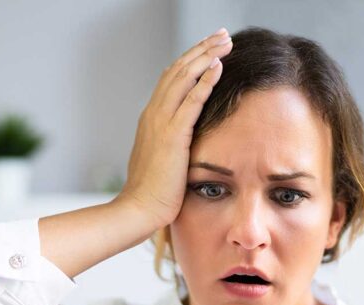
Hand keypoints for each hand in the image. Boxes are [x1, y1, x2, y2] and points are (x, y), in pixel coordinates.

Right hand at [115, 26, 233, 235]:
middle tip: (222, 35)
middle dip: (201, 49)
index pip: (171, 79)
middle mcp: (153, 114)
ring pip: (184, 78)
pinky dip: (205, 81)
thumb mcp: (162, 161)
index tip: (209, 50)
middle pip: (178, 70)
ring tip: (225, 43)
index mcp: (151, 119)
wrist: (138, 209)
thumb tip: (184, 144)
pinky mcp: (172, 136)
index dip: (191, 61)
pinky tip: (219, 67)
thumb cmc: (152, 193)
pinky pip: (191, 101)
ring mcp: (160, 123)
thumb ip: (171, 145)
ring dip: (206, 57)